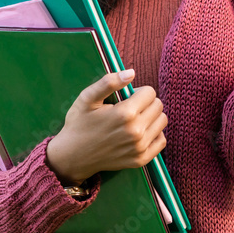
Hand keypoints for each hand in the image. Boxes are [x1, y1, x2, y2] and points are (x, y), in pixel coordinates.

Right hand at [45, 69, 167, 185]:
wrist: (72, 157)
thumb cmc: (79, 124)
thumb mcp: (87, 98)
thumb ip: (109, 82)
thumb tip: (131, 72)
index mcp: (125, 114)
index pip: (150, 92)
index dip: (138, 92)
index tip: (126, 98)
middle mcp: (136, 131)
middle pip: (158, 105)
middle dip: (146, 103)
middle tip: (129, 108)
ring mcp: (139, 147)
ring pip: (162, 121)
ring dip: (151, 117)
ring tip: (134, 120)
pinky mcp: (141, 160)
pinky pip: (161, 141)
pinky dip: (154, 134)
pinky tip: (140, 133)